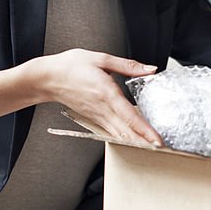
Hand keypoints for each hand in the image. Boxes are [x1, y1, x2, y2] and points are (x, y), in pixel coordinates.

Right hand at [29, 49, 163, 145]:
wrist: (48, 78)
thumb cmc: (71, 66)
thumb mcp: (101, 58)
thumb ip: (128, 65)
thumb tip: (150, 69)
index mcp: (106, 93)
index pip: (129, 116)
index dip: (144, 130)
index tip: (157, 140)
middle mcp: (102, 109)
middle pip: (126, 131)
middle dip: (144, 142)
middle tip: (162, 150)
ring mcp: (97, 116)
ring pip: (119, 134)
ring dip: (135, 143)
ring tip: (152, 149)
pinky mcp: (93, 118)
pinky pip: (111, 131)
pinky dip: (124, 138)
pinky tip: (133, 141)